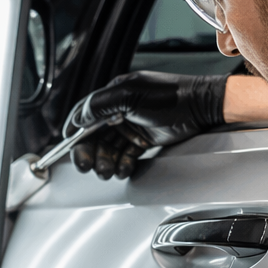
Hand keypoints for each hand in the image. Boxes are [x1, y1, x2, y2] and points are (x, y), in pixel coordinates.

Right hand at [68, 71, 226, 179]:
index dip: (75, 129)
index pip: (86, 113)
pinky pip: (126, 155)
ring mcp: (132, 126)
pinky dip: (121, 164)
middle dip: (89, 152)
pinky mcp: (144, 140)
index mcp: (114, 96)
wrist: (199, 106)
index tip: (67, 144)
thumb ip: (100, 105)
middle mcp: (120, 111)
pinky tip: (122, 169)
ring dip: (105, 161)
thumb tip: (79, 118)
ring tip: (107, 171)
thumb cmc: (168, 96)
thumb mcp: (129, 96)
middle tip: (86, 166)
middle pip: (95, 135)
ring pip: (110, 148)